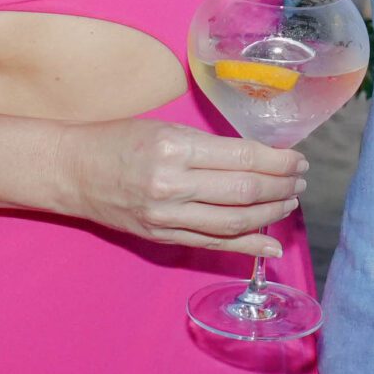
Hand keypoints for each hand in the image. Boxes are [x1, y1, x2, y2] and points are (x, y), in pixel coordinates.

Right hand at [55, 117, 307, 257]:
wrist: (72, 170)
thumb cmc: (118, 139)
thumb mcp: (166, 128)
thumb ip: (209, 146)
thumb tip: (258, 159)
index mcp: (176, 147)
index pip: (243, 158)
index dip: (279, 161)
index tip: (298, 159)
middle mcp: (173, 184)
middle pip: (245, 191)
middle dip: (282, 187)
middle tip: (300, 180)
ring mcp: (167, 215)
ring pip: (234, 221)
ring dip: (271, 214)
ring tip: (290, 203)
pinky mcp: (162, 237)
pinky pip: (212, 244)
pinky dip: (247, 245)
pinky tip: (272, 243)